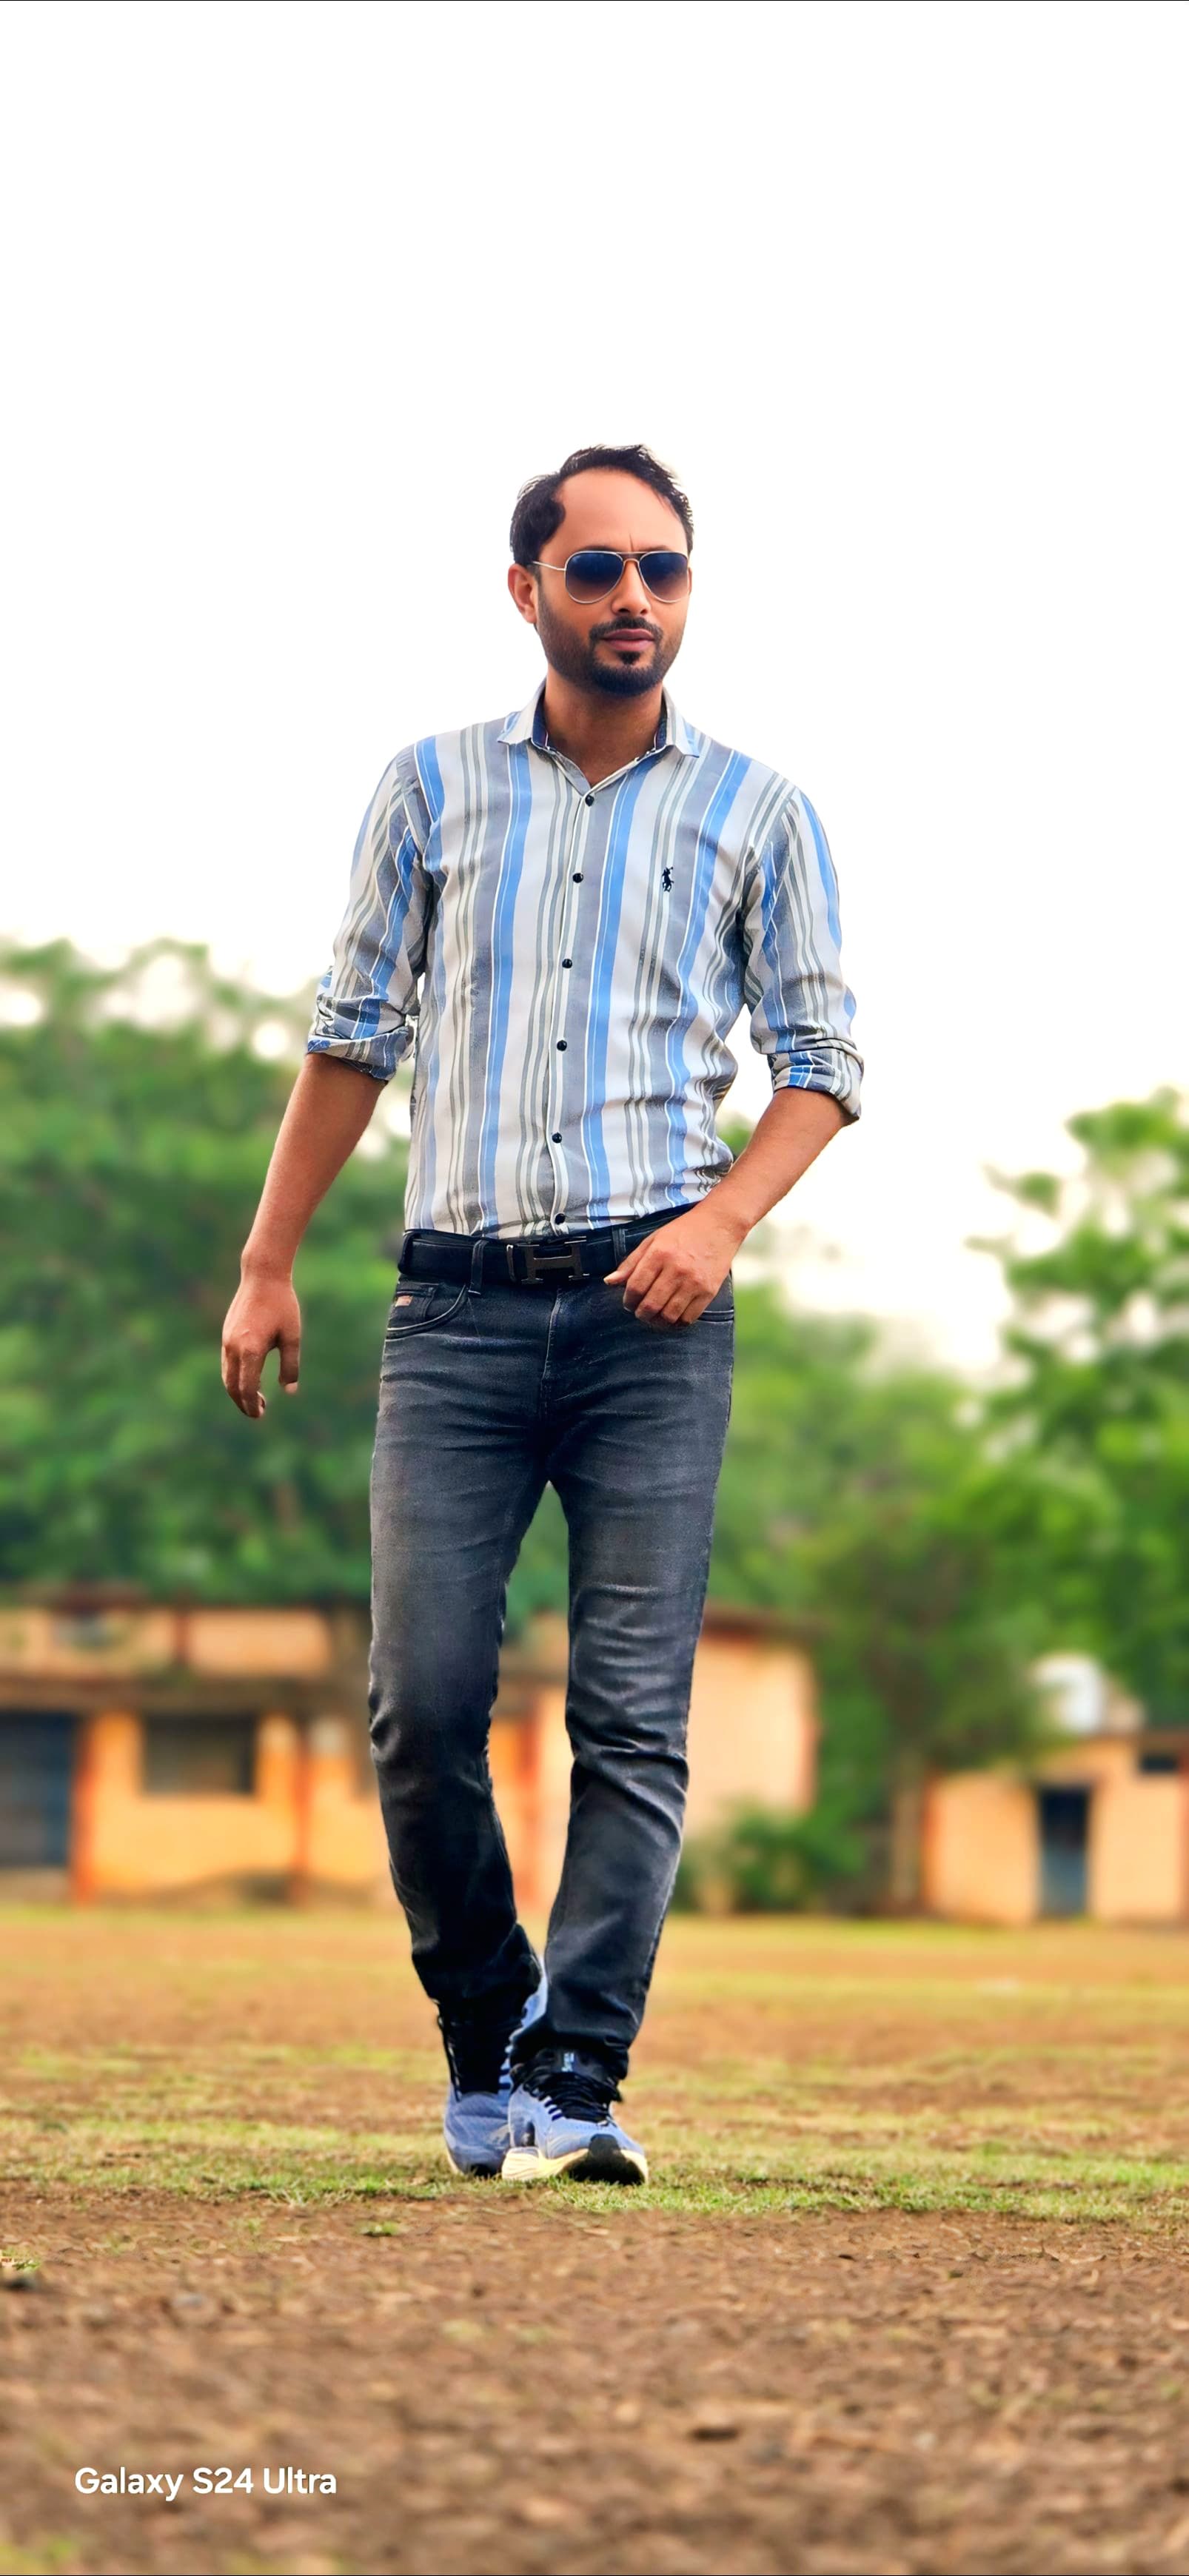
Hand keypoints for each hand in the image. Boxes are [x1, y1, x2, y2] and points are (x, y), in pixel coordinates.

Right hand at [221, 1271, 301, 1418]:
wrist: (262, 1276)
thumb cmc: (282, 1305)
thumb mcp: (292, 1337)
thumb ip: (290, 1366)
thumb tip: (290, 1391)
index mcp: (250, 1350)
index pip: (247, 1388)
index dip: (252, 1405)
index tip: (260, 1415)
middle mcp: (233, 1347)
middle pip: (232, 1387)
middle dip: (243, 1403)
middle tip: (258, 1413)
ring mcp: (227, 1340)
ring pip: (227, 1376)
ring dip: (238, 1392)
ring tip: (255, 1400)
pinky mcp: (226, 1334)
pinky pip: (226, 1363)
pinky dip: (234, 1378)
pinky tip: (248, 1379)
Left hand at [604, 1204, 746, 1327]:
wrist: (719, 1225)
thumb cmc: (683, 1232)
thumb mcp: (653, 1240)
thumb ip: (631, 1263)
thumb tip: (609, 1282)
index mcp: (659, 1254)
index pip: (635, 1287)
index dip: (628, 1300)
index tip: (629, 1302)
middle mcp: (677, 1269)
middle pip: (650, 1305)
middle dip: (640, 1314)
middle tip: (640, 1312)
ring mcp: (694, 1282)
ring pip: (669, 1316)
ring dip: (657, 1321)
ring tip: (655, 1316)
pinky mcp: (709, 1292)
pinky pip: (688, 1318)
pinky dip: (677, 1322)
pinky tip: (672, 1315)